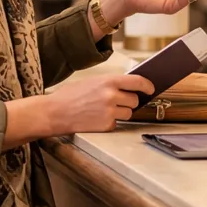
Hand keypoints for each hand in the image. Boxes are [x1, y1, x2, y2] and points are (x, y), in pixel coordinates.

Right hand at [5, 71, 154, 145]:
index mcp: (109, 81)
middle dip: (129, 101)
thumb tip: (129, 86)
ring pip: (129, 113)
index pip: (137, 81)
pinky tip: (97, 118)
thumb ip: (110, 83)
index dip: (147, 86)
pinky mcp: (106, 125)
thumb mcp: (91, 82)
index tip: (151, 89)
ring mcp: (110, 111)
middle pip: (135, 100)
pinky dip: (111, 122)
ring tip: (104, 111)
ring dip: (121, 113)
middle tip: (117, 102)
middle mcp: (112, 95)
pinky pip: (117, 123)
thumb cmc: (70, 95)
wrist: (55, 112)